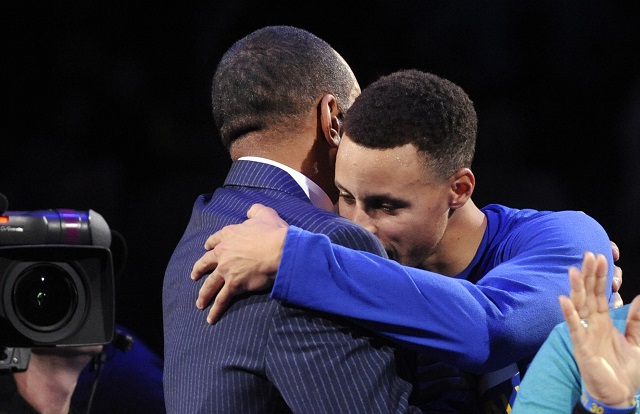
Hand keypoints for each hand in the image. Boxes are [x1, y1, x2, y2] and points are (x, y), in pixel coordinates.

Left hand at [191, 203, 288, 323]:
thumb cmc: (273, 233)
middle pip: (206, 263)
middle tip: (194, 275)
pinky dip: (215, 310)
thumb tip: (249, 211)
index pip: (215, 240)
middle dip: (199, 270)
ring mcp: (226, 270)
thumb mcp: (265, 214)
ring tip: (199, 303)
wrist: (279, 251)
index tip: (207, 249)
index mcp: (230, 235)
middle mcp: (224, 252)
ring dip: (203, 294)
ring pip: (210, 284)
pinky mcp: (234, 285)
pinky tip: (210, 318)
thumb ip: (255, 211)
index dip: (210, 245)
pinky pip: (222, 299)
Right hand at [559, 252, 639, 406]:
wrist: (618, 393)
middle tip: (588, 255)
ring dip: (576, 288)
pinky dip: (569, 313)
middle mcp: (592, 323)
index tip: (600, 258)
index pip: (600, 293)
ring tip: (573, 270)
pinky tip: (564, 299)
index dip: (600, 276)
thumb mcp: (637, 341)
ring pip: (578, 306)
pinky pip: (573, 327)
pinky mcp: (580, 346)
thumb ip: (638, 320)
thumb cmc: (624, 369)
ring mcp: (584, 333)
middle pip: (588, 294)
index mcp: (604, 321)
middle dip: (588, 275)